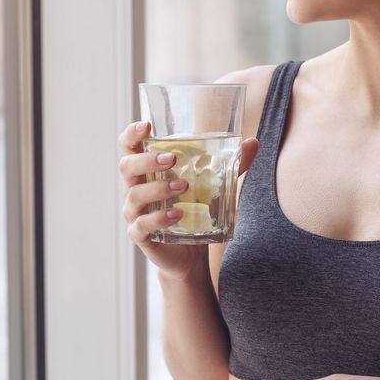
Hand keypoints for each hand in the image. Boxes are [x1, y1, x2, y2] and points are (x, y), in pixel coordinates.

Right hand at [117, 120, 258, 279]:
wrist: (190, 253)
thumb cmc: (195, 210)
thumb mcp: (212, 185)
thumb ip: (230, 165)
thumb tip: (253, 142)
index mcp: (147, 170)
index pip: (128, 147)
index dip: (131, 134)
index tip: (146, 126)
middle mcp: (135, 188)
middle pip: (126, 166)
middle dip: (147, 160)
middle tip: (171, 159)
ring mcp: (135, 213)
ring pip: (135, 195)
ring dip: (158, 188)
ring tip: (183, 186)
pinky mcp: (140, 235)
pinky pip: (142, 225)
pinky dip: (159, 218)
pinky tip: (178, 214)